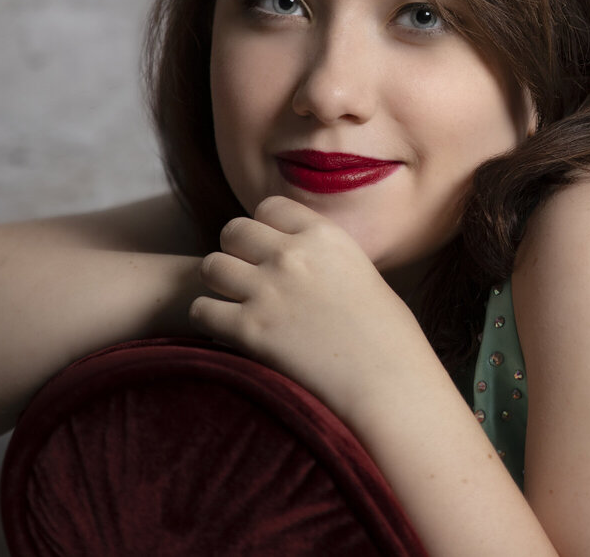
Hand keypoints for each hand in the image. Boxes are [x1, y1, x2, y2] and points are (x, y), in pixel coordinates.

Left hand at [190, 195, 431, 425]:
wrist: (386, 381)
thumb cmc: (388, 336)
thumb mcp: (363, 274)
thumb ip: (327, 259)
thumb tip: (307, 262)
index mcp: (324, 236)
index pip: (270, 207)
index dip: (264, 227)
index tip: (268, 248)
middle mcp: (292, 255)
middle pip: (233, 231)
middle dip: (234, 251)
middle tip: (246, 276)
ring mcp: (268, 291)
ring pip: (211, 266)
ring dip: (218, 284)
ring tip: (234, 303)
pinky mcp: (249, 330)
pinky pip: (202, 310)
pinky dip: (209, 320)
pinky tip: (227, 331)